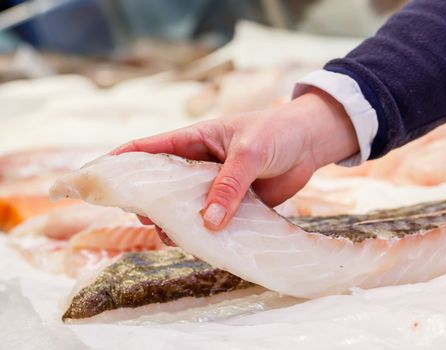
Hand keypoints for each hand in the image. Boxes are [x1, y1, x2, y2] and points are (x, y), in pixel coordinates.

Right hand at [112, 87, 358, 230]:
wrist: (309, 143)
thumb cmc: (276, 133)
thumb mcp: (249, 153)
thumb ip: (228, 186)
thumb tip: (208, 223)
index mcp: (194, 141)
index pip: (148, 149)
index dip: (121, 162)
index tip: (96, 177)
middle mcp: (198, 165)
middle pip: (161, 185)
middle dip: (148, 202)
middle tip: (146, 220)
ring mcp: (213, 186)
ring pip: (184, 208)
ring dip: (176, 223)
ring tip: (174, 237)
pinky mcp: (232, 204)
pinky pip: (211, 221)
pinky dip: (204, 234)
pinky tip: (201, 245)